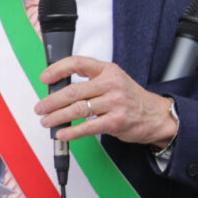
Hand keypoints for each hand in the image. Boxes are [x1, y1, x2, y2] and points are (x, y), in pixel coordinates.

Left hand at [37, 57, 177, 146]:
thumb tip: (58, 89)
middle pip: (73, 91)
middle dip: (51, 101)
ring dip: (57, 117)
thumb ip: (90, 81)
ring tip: (47, 121)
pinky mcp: (116, 121)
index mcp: (108, 70)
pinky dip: (71, 132)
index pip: (78, 63)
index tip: (44, 78)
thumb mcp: (114, 80)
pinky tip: (62, 133)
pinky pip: (88, 127)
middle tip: (40, 108)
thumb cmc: (130, 98)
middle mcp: (111, 84)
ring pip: (77, 109)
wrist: (156, 115)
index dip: (57, 69)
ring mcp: (114, 103)